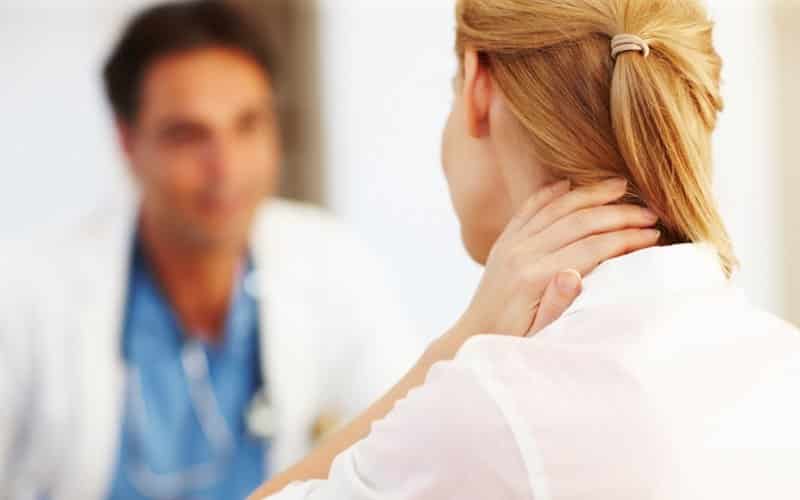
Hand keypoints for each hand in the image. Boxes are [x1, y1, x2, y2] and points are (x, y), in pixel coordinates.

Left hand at [452, 178, 659, 340]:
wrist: (474, 334)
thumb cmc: (513, 341)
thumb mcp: (539, 335)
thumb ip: (557, 305)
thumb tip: (573, 274)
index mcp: (534, 278)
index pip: (591, 248)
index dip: (626, 239)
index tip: (654, 235)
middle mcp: (521, 253)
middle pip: (578, 221)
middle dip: (619, 214)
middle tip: (651, 213)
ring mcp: (511, 243)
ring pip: (556, 207)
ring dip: (592, 195)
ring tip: (622, 187)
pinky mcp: (505, 239)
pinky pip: (529, 207)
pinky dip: (551, 192)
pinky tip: (571, 184)